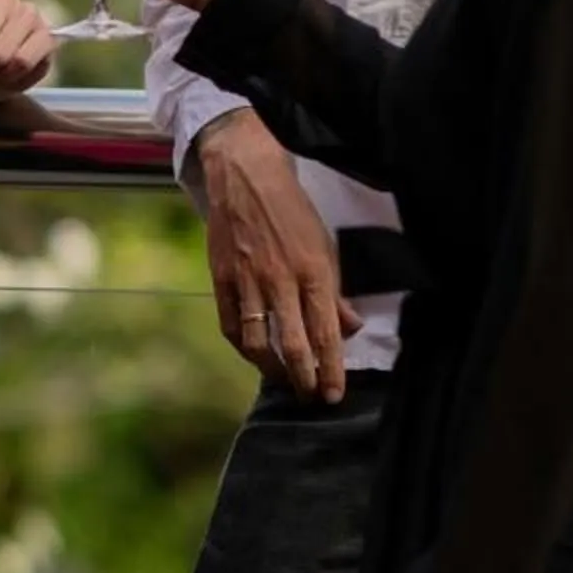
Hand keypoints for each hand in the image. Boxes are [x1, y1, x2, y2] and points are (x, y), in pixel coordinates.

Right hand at [196, 110, 359, 401]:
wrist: (245, 176)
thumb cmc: (291, 210)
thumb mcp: (324, 246)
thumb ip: (335, 291)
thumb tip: (351, 328)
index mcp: (313, 271)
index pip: (326, 334)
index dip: (332, 371)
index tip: (335, 394)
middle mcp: (281, 280)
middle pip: (295, 346)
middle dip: (305, 380)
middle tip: (311, 396)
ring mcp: (248, 281)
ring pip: (259, 344)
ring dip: (273, 371)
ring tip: (284, 381)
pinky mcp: (222, 278)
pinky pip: (231, 326)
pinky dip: (243, 347)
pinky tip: (255, 354)